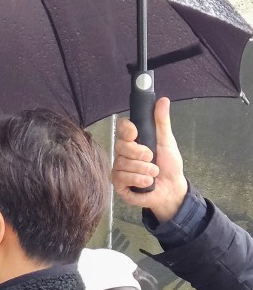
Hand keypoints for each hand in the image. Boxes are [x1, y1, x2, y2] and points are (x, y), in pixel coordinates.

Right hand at [112, 97, 187, 222]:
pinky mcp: (118, 183)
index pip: (122, 128)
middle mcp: (124, 153)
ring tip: (154, 173)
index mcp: (134, 141)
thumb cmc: (169, 165)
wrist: (171, 188)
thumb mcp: (167, 141)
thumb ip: (162, 122)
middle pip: (120, 146)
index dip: (126, 129)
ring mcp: (119, 168)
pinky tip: (147, 182)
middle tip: (151, 157)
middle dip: (138, 152)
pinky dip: (137, 179)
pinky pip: (121, 177)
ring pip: (122, 163)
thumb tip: (162, 100)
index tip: (135, 133)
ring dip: (142, 169)